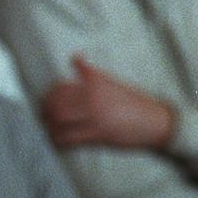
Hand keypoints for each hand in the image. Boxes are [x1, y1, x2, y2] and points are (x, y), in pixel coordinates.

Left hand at [41, 55, 175, 149]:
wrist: (155, 121)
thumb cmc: (133, 100)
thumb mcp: (111, 80)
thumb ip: (90, 72)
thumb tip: (75, 57)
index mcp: (94, 85)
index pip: (62, 87)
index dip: (51, 92)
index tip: (48, 96)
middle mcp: (92, 101)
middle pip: (57, 104)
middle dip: (46, 108)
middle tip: (43, 110)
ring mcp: (95, 119)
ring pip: (60, 121)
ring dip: (49, 123)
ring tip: (46, 124)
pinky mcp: (99, 136)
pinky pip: (72, 139)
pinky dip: (59, 140)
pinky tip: (56, 139)